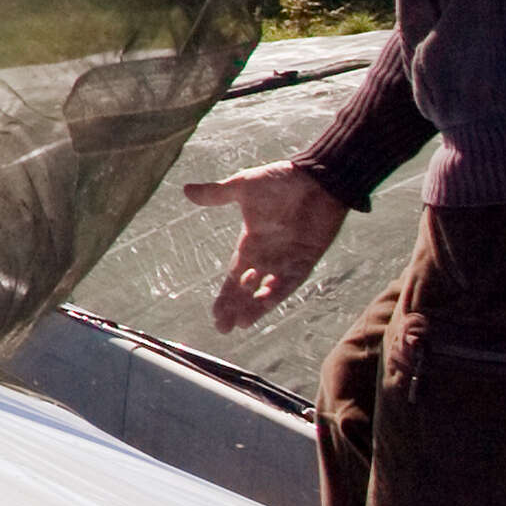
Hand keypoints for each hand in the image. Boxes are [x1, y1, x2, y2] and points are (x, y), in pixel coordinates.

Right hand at [180, 161, 347, 331]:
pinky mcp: (306, 259)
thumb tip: (186, 190)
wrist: (319, 177)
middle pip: (248, 290)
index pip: (235, 276)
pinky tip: (265, 302)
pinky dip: (278, 292)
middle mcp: (268, 256)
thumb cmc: (282, 179)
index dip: (225, 296)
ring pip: (268, 291)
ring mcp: (287, 259)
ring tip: (243, 322)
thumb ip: (216, 194)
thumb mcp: (243, 186)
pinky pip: (290, 281)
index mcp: (251, 242)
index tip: (216, 315)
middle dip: (236, 309)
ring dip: (256, 307)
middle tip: (224, 328)